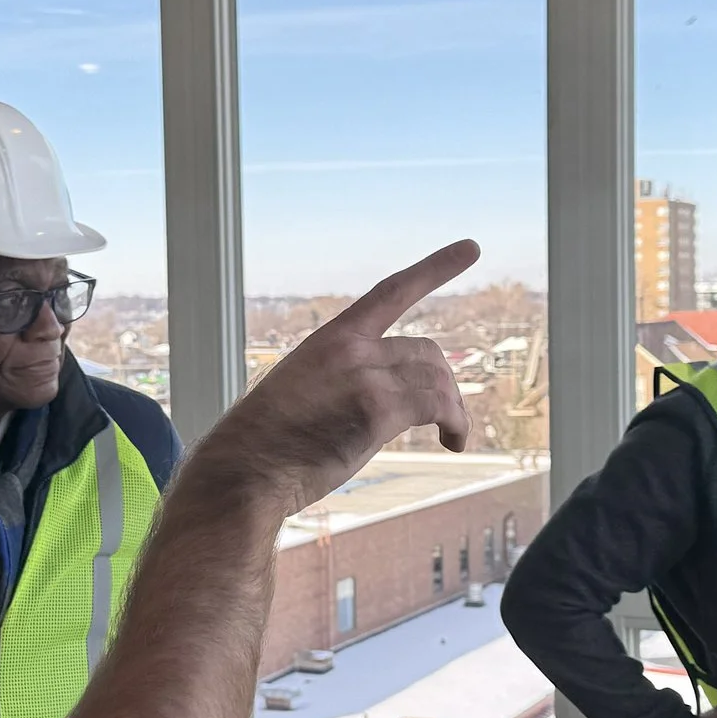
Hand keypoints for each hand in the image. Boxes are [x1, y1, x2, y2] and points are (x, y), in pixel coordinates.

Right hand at [198, 241, 479, 512]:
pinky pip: (437, 407)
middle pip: (426, 352)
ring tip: (454, 437)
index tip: (471, 248)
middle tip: (448, 417)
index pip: (392, 292)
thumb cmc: (265, 443)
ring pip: (437, 380)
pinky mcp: (377, 410)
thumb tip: (377, 403)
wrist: (245, 470)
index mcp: (331, 339)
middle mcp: (351, 349)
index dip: (436, 268)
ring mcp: (364, 377)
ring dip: (455, 410)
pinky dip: (456, 424)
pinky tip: (452, 443)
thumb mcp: (301, 390)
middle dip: (445, 384)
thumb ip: (341, 382)